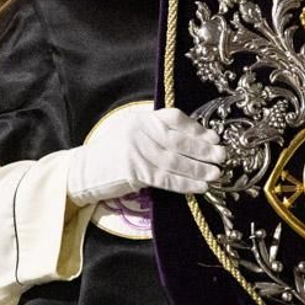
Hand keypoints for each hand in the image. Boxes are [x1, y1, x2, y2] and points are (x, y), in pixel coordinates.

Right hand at [67, 104, 226, 205]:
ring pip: (174, 161)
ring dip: (198, 169)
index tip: (213, 137)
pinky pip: (164, 178)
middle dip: (203, 149)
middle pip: (178, 140)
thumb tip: (196, 143)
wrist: (81, 172)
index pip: (174, 118)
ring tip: (215, 174)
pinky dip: (184, 183)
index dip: (196, 128)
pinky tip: (199, 186)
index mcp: (141, 119)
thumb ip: (157, 135)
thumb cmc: (112, 155)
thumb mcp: (133, 135)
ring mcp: (134, 150)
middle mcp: (138, 130)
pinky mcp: (132, 171)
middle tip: (222, 156)